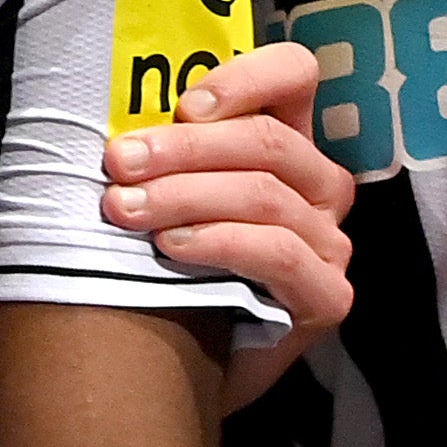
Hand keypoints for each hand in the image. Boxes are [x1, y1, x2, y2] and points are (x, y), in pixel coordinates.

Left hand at [101, 41, 355, 402]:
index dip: (246, 77)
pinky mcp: (328, 297)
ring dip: (185, 194)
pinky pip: (277, 252)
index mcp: (287, 144)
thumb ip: (163, 154)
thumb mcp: (165, 195)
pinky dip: (218, 241)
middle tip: (117, 163)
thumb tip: (117, 124)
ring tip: (123, 209)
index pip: (294, 77)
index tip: (183, 105)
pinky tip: (170, 246)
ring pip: (264, 194)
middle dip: (183, 148)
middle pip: (266, 141)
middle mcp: (320, 187)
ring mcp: (330, 243)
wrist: (177, 370)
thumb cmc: (166, 265)